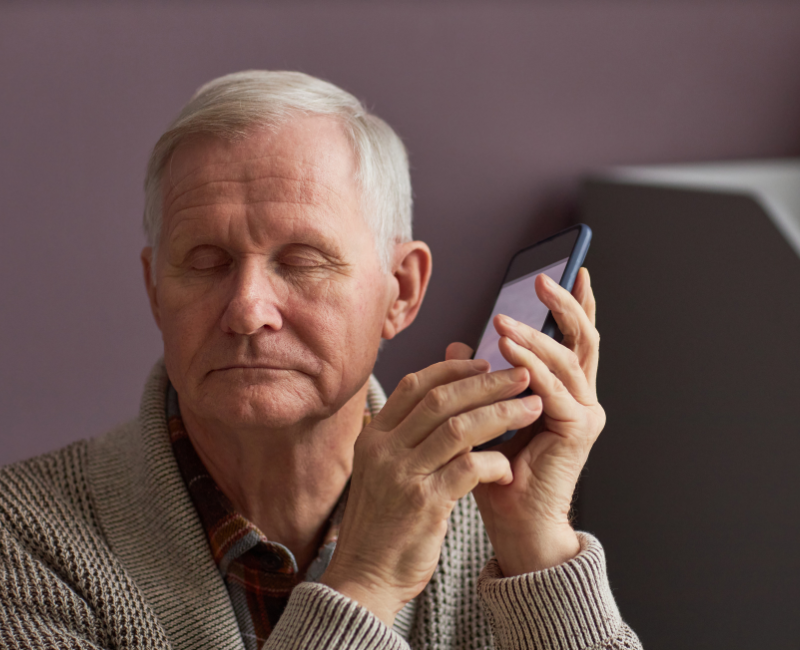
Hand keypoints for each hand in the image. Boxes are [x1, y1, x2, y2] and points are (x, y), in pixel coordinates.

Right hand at [320, 359, 542, 625]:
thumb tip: (442, 398)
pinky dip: (494, 462)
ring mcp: (403, 474)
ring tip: (531, 408)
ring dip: (502, 414)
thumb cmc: (383, 521)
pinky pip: (469, 469)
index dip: (453, 368)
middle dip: (487, 383)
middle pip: (442, 399)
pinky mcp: (424, 503)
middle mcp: (384, 448)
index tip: (483, 362)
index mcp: (374, 435)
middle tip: (521, 375)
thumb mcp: (385, 468)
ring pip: (460, 428)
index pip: (415, 384)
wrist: (366, 576)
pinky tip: (508, 467)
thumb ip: (410, 432)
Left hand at [450, 267, 604, 576]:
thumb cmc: (499, 473)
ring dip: (534, 336)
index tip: (566, 273)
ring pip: (566, 358)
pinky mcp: (578, 429)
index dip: (573, 306)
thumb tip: (457, 347)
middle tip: (542, 281)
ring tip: (503, 320)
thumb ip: (478, 380)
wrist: (514, 521)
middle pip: (582, 339)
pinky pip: (553, 388)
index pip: (573, 340)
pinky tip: (508, 350)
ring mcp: (585, 413)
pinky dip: (531, 366)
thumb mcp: (484, 415)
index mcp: (566, 392)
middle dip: (564, 306)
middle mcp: (582, 398)